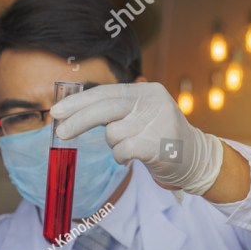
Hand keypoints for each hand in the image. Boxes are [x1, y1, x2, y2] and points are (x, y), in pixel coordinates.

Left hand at [50, 82, 223, 195]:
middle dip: (78, 121)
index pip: (105, 92)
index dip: (78, 102)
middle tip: (60, 132)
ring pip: (112, 134)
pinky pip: (122, 150)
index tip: (56, 112)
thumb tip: (71, 110)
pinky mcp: (158, 144)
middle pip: (105, 109)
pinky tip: (132, 157)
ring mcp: (157, 122)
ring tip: (131, 145)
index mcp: (145, 91)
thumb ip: (114, 108)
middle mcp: (152, 101)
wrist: (194, 158)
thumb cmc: (157, 136)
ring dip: (113, 144)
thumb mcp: (139, 114)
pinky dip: (120, 157)